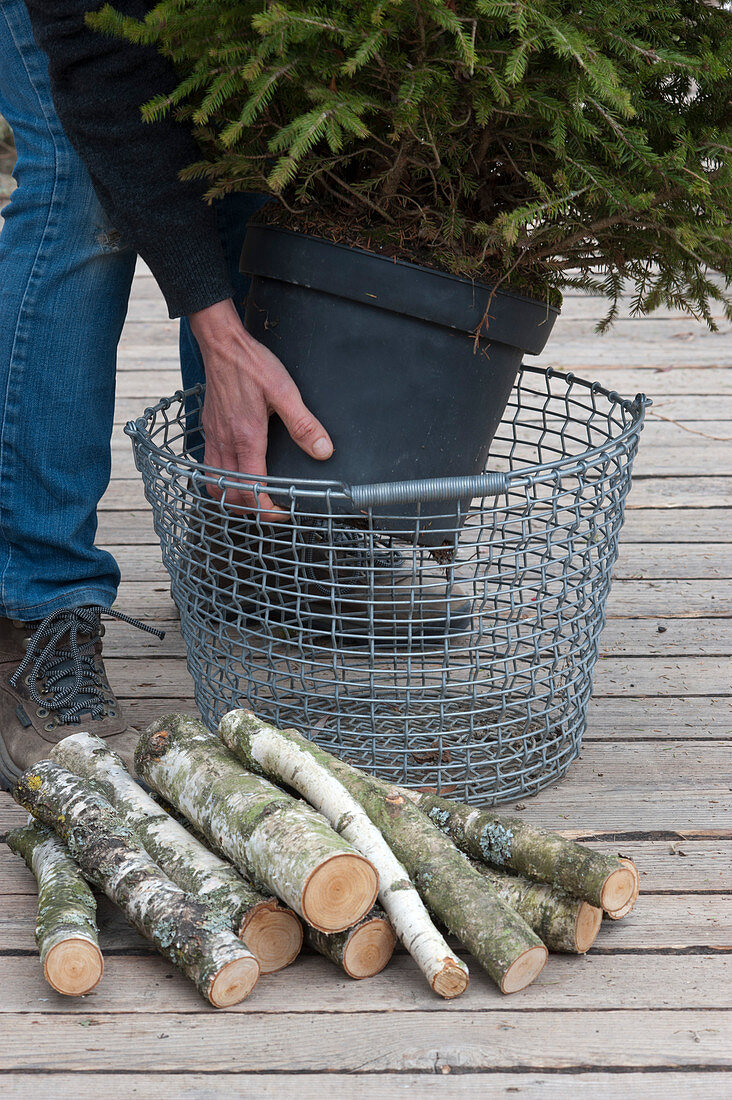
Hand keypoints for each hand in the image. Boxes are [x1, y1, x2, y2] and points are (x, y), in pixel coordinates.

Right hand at [188, 298, 332, 517]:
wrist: (222, 345)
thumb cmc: (252, 365)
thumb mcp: (285, 392)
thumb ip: (304, 424)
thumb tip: (323, 451)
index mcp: (247, 438)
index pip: (252, 490)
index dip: (266, 509)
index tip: (282, 511)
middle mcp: (226, 443)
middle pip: (232, 495)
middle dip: (252, 510)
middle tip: (273, 508)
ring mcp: (214, 438)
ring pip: (216, 485)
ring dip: (234, 498)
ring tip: (254, 498)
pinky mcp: (210, 430)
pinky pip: (209, 468)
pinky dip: (222, 481)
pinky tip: (237, 474)